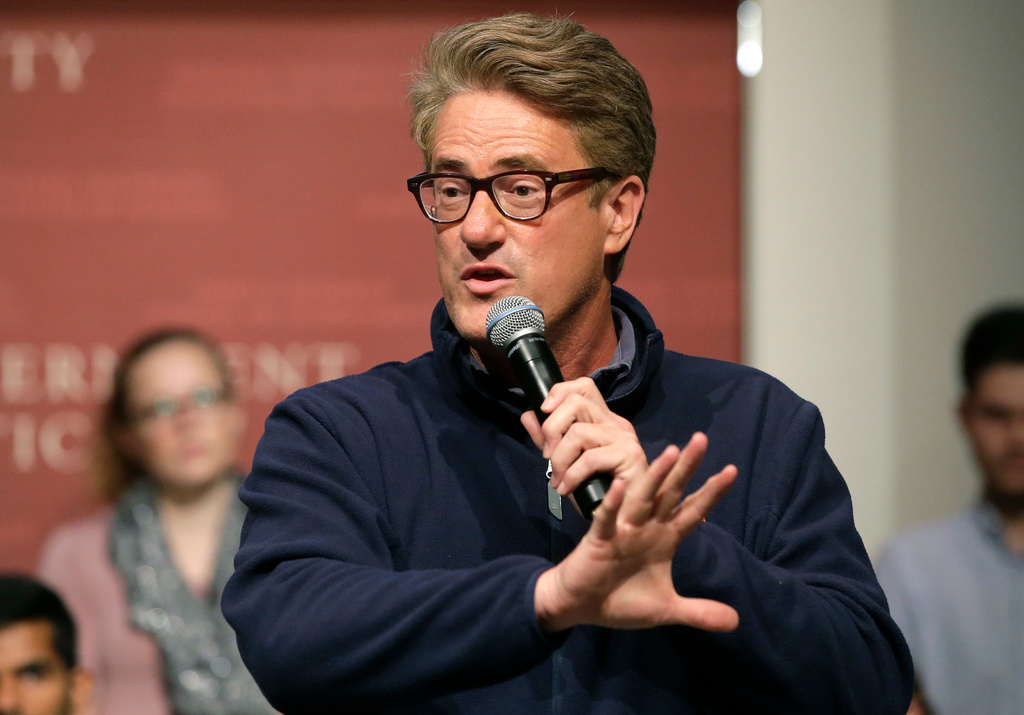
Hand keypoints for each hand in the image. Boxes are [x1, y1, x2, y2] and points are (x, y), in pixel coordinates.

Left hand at [521, 377, 649, 502]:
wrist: (621, 520)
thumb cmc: (595, 492)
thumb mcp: (565, 463)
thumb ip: (548, 440)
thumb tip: (528, 415)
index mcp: (603, 421)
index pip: (583, 387)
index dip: (559, 392)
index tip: (543, 413)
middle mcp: (616, 424)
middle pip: (576, 402)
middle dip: (551, 429)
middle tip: (548, 457)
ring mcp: (625, 438)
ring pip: (578, 432)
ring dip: (559, 459)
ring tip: (559, 480)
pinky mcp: (630, 455)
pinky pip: (590, 458)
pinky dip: (572, 476)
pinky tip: (567, 489)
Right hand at [533, 431, 738, 633]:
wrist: (579, 607)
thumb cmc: (620, 600)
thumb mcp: (666, 610)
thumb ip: (699, 612)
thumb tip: (736, 622)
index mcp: (664, 539)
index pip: (692, 511)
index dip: (711, 493)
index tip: (731, 470)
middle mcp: (646, 528)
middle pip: (670, 493)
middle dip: (687, 468)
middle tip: (702, 438)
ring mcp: (622, 531)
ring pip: (642, 498)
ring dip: (656, 476)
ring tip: (670, 452)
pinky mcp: (599, 540)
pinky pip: (606, 519)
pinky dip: (613, 504)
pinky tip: (620, 487)